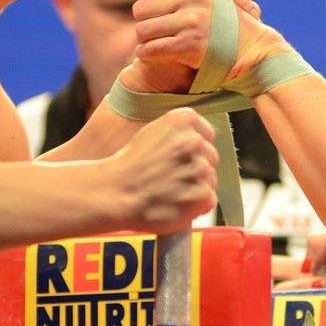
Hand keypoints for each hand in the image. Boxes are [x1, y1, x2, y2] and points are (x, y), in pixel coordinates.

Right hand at [107, 108, 217, 232]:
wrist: (115, 192)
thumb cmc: (129, 166)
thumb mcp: (152, 133)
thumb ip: (178, 134)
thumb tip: (199, 142)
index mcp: (183, 119)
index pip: (207, 134)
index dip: (193, 150)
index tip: (178, 159)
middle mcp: (194, 140)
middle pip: (210, 158)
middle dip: (195, 168)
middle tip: (171, 178)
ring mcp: (200, 167)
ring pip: (210, 179)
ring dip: (195, 187)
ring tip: (170, 192)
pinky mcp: (202, 193)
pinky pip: (209, 199)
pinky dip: (196, 205)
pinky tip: (176, 204)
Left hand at [133, 0, 290, 81]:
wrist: (251, 47)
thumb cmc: (225, 18)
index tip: (156, 8)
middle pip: (139, 8)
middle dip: (146, 21)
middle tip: (158, 29)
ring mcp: (192, 20)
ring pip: (142, 30)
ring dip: (145, 40)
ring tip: (156, 42)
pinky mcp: (190, 44)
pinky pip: (150, 50)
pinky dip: (146, 54)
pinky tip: (152, 54)